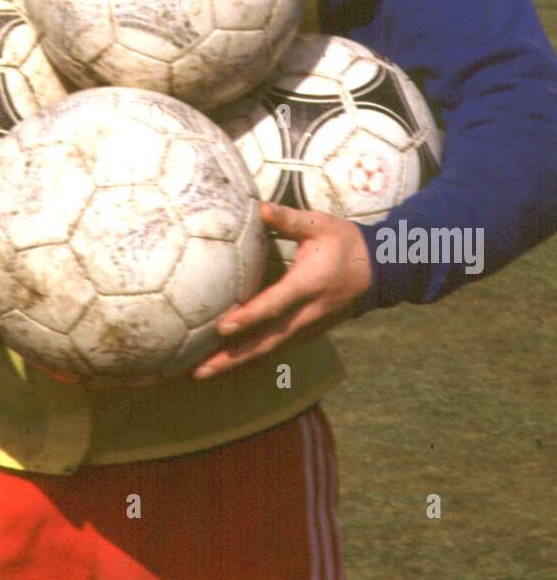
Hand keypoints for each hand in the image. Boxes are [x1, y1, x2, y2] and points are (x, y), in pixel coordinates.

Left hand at [192, 201, 372, 379]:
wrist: (379, 270)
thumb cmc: (345, 243)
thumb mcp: (320, 224)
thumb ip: (289, 219)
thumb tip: (260, 207)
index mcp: (308, 284)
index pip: (275, 304)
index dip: (249, 317)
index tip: (222, 327)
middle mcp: (308, 313)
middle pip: (268, 340)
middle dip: (234, 357)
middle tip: (200, 370)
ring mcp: (310, 327)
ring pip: (271, 349)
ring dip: (239, 362)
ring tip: (205, 372)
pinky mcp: (310, 332)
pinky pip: (279, 348)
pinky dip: (255, 356)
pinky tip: (231, 361)